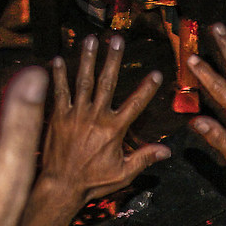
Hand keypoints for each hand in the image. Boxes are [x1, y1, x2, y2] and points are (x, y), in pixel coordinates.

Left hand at [41, 34, 167, 202]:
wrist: (62, 186)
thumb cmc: (93, 182)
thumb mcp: (123, 173)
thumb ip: (144, 158)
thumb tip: (167, 151)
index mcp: (114, 129)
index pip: (135, 104)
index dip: (147, 89)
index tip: (156, 73)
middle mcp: (96, 117)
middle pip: (107, 82)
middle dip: (113, 59)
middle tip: (117, 39)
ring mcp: (76, 114)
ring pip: (83, 81)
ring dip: (88, 59)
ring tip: (91, 39)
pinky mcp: (58, 116)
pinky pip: (59, 91)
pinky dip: (58, 75)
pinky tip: (58, 59)